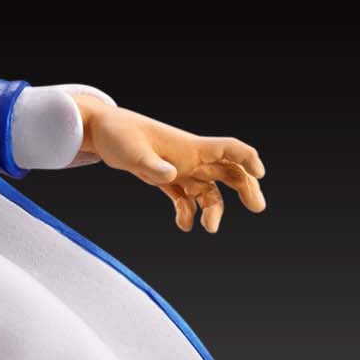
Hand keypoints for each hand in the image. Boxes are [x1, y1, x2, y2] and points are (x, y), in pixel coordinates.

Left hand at [74, 96, 265, 234]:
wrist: (99, 131)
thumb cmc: (118, 135)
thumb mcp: (133, 152)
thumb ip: (152, 165)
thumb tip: (171, 176)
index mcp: (190, 147)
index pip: (228, 149)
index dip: (247, 159)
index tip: (259, 174)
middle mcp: (190, 158)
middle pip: (229, 172)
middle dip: (246, 188)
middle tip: (256, 207)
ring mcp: (179, 169)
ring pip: (208, 190)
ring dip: (213, 209)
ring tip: (208, 228)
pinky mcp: (164, 178)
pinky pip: (185, 197)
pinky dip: (188, 211)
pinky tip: (183, 225)